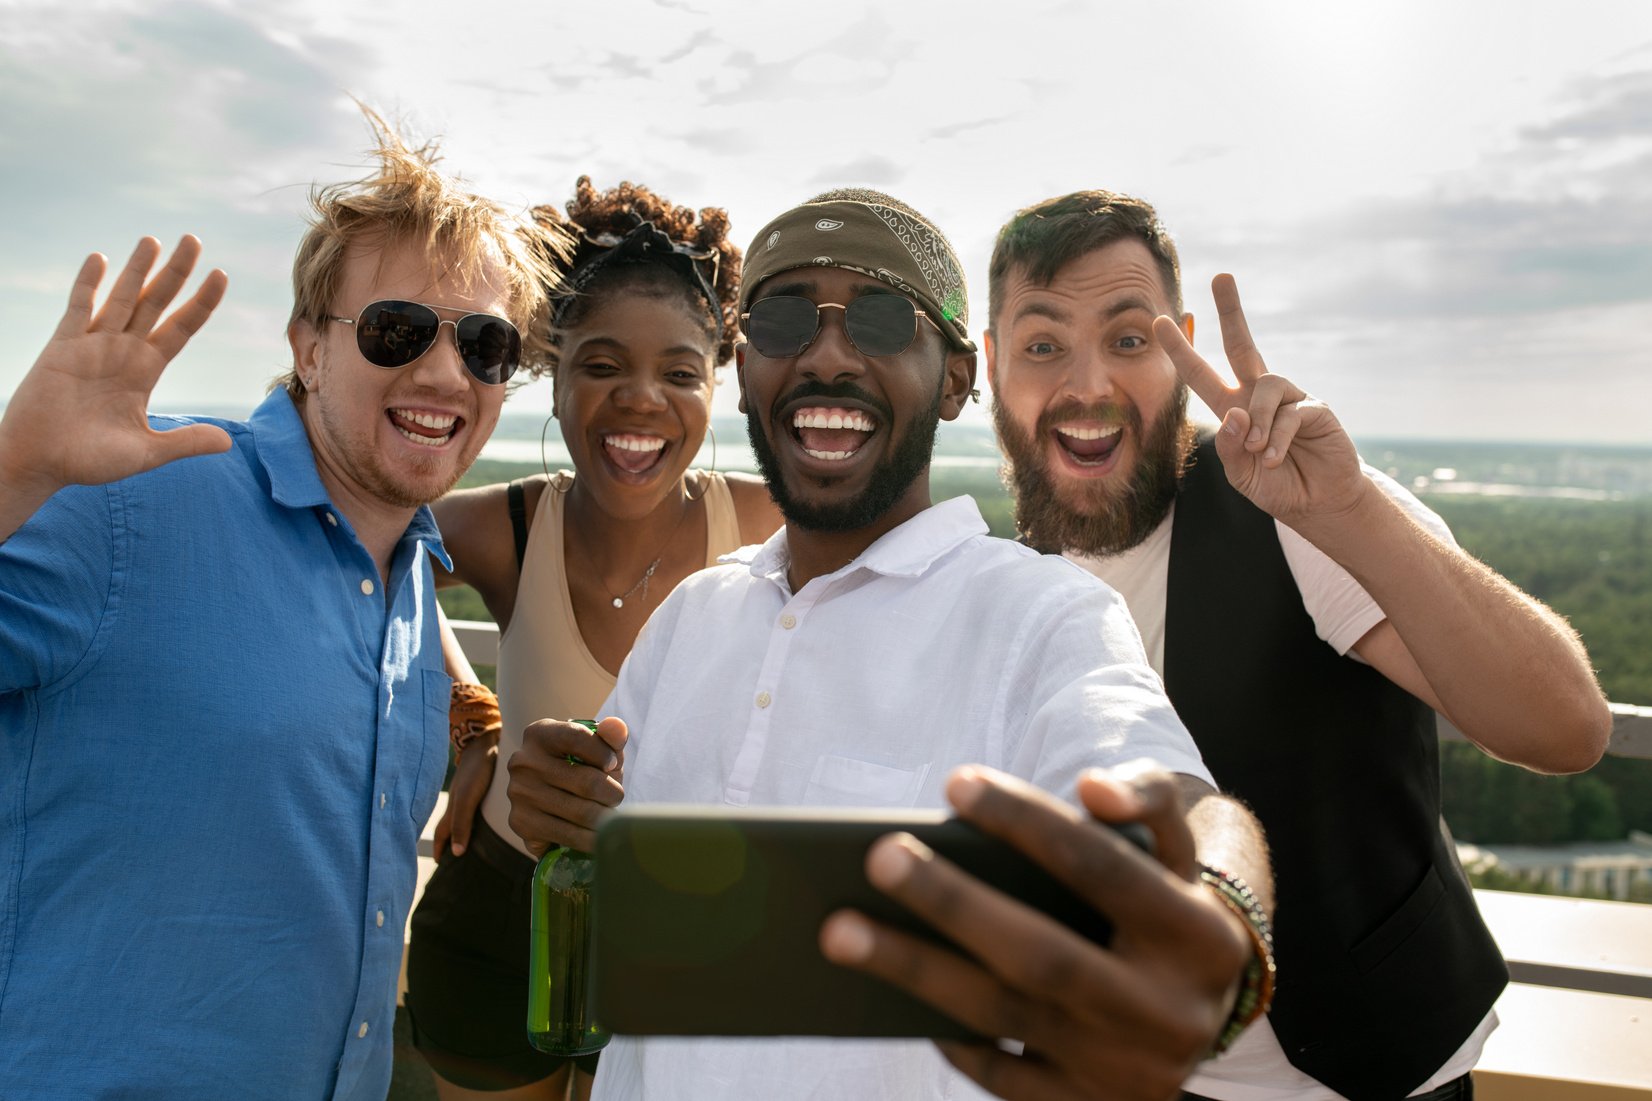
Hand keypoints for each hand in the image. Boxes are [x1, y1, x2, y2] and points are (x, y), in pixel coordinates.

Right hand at [0, 237, 231, 504]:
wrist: (39, 464)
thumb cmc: (89, 461)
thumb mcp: (146, 452)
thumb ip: (184, 442)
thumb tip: (227, 443)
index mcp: (146, 372)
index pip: (181, 327)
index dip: (201, 302)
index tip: (221, 275)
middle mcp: (123, 352)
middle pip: (156, 302)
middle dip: (175, 272)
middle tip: (194, 239)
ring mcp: (92, 346)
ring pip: (120, 298)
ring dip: (136, 269)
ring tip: (153, 239)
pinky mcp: (61, 348)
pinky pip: (78, 309)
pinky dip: (87, 285)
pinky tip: (100, 259)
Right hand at [435, 735, 497, 861]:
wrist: (485, 739)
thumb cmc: (476, 770)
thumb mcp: (467, 798)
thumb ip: (461, 823)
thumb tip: (456, 852)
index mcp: (453, 807)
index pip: (442, 833)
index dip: (440, 848)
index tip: (439, 863)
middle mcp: (458, 801)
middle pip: (450, 825)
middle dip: (448, 841)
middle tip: (451, 856)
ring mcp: (466, 791)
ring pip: (460, 815)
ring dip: (460, 829)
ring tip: (466, 841)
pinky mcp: (477, 783)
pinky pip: (471, 805)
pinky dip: (471, 815)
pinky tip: (482, 816)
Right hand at [506, 716, 626, 855]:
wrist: (551, 796)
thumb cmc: (580, 765)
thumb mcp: (596, 747)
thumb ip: (610, 736)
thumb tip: (617, 727)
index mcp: (539, 734)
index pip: (578, 738)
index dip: (604, 754)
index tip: (614, 765)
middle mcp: (523, 762)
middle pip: (587, 782)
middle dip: (613, 793)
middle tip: (617, 797)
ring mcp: (519, 794)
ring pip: (582, 813)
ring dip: (606, 818)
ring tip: (610, 816)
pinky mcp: (521, 824)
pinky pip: (569, 836)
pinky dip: (592, 839)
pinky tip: (599, 836)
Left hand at [820, 765, 1251, 1100]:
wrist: (1210, 1010)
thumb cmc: (1163, 901)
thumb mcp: (1176, 848)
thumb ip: (1147, 797)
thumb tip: (1091, 787)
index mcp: (1196, 934)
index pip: (1101, 867)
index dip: (1027, 822)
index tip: (955, 782)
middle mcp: (1169, 1012)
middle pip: (1042, 955)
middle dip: (953, 904)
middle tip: (879, 858)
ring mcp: (1128, 1072)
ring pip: (1005, 1016)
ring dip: (916, 971)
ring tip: (841, 931)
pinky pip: (1001, 1079)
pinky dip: (947, 1035)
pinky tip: (889, 993)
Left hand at [1153, 274, 1365, 523]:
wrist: (1316, 503)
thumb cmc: (1276, 487)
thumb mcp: (1240, 474)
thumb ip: (1230, 447)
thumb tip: (1234, 412)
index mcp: (1233, 407)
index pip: (1201, 373)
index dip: (1181, 349)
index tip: (1160, 321)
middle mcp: (1259, 395)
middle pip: (1241, 344)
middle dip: (1231, 310)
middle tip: (1221, 276)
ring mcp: (1289, 397)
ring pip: (1265, 386)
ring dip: (1258, 422)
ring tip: (1259, 452)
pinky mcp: (1315, 408)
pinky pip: (1290, 412)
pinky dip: (1277, 438)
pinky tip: (1275, 458)